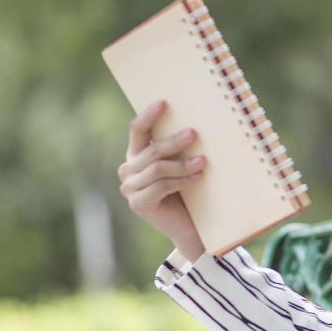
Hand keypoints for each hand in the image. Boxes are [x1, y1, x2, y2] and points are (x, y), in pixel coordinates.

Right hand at [118, 99, 204, 255]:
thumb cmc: (189, 191)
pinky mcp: (138, 204)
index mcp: (136, 155)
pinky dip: (181, 180)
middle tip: (194, 134)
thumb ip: (179, 147)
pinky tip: (197, 178)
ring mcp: (130, 188)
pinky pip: (161, 186)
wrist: (190, 227)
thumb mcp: (182, 164)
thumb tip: (195, 123)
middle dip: (173, 141)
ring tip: (203, 162)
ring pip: (157, 168)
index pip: (137, 130)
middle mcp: (128, 170)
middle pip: (151, 149)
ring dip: (182, 164)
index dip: (148, 115)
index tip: (164, 103)